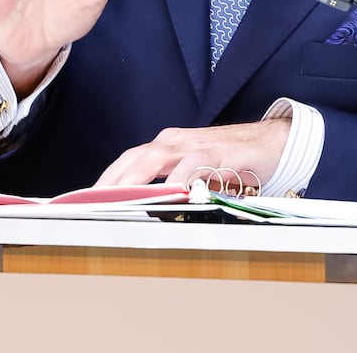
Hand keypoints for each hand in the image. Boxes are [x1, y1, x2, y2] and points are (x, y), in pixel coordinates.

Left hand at [92, 118, 290, 190]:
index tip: (86, 200)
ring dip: (135, 179)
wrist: (270, 141)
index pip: (127, 162)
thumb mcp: (193, 177)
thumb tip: (149, 215)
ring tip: (119, 199)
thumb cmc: (229, 161)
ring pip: (156, 158)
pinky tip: (173, 194)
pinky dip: (181, 179)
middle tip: (92, 204)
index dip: (106, 180)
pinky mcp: (217, 150)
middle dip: (110, 181)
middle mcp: (173, 142)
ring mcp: (193, 144)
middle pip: (133, 158)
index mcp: (165, 148)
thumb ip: (172, 190)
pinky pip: (194, 164)